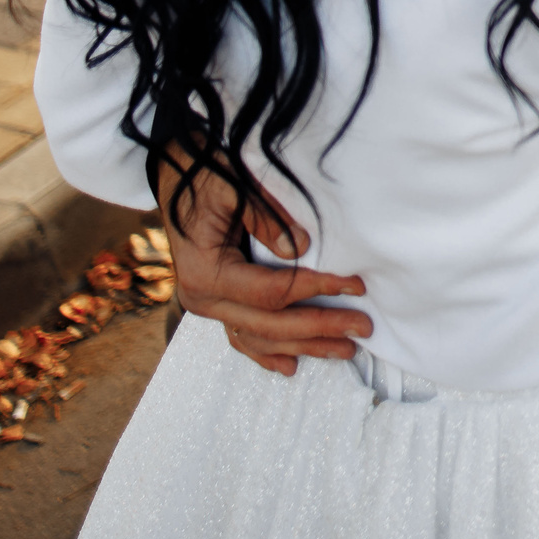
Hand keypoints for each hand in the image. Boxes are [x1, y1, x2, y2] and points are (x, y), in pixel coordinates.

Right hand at [155, 155, 371, 376]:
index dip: (317, 290)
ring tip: (344, 349)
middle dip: (320, 328)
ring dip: (303, 346)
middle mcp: (202, 298)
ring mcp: (206, 305)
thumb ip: (266, 217)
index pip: (272, 292)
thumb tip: (299, 247)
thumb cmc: (207, 176)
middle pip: (270, 324)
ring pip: (259, 337)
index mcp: (206, 273)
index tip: (355, 285)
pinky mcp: (213, 302)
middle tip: (363, 328)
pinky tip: (292, 365)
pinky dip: (266, 353)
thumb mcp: (236, 188)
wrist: (175, 174)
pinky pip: (241, 336)